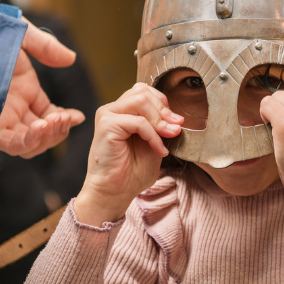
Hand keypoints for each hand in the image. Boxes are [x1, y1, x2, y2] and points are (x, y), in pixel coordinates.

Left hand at [0, 21, 85, 157]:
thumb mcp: (20, 35)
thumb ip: (46, 47)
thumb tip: (70, 59)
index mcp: (24, 91)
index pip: (50, 115)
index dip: (65, 119)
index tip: (77, 116)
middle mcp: (13, 108)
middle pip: (42, 134)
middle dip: (59, 130)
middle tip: (66, 118)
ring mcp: (0, 118)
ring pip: (29, 143)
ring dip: (47, 138)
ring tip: (55, 122)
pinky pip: (9, 143)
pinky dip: (28, 141)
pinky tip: (41, 128)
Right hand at [74, 83, 182, 225]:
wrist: (115, 192)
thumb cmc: (131, 172)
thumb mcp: (154, 143)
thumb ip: (162, 127)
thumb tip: (177, 118)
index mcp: (123, 112)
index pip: (145, 91)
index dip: (163, 103)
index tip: (177, 122)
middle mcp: (113, 110)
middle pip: (143, 91)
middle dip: (164, 109)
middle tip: (176, 128)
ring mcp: (107, 115)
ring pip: (140, 100)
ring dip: (160, 119)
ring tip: (169, 136)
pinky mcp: (106, 125)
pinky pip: (138, 121)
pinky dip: (153, 135)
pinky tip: (158, 149)